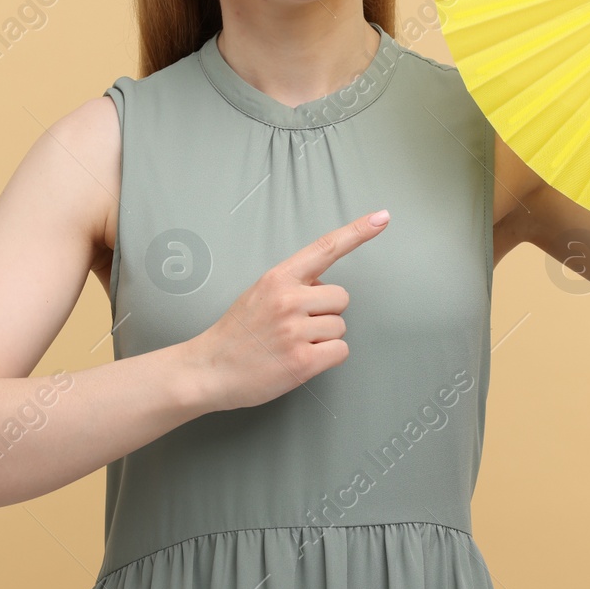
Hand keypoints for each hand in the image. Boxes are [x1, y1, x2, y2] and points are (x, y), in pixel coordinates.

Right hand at [189, 210, 390, 411]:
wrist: (208, 370)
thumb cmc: (235, 335)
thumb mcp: (258, 294)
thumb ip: (291, 285)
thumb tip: (322, 288)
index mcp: (278, 278)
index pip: (325, 248)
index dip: (357, 232)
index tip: (381, 218)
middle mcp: (288, 299)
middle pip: (341, 298)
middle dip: (326, 313)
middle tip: (296, 327)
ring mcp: (295, 330)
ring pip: (340, 327)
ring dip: (323, 338)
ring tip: (290, 345)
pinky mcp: (302, 361)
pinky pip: (340, 351)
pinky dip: (326, 358)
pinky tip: (300, 360)